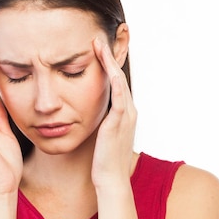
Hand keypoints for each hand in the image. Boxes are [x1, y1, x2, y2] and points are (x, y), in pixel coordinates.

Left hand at [91, 38, 136, 187]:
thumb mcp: (103, 137)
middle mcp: (129, 112)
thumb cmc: (104, 162)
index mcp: (125, 114)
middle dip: (111, 57)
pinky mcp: (119, 123)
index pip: (117, 83)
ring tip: (100, 44)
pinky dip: (114, 81)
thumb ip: (101, 123)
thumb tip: (89, 115)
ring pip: (119, 82)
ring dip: (110, 62)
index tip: (99, 49)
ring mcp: (126, 116)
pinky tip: (109, 69)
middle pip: (120, 77)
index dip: (109, 65)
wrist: (111, 180)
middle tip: (101, 37)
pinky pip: (118, 97)